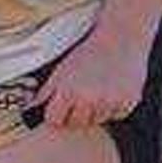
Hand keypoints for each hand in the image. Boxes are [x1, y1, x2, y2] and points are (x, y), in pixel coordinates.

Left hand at [34, 24, 149, 128]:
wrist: (120, 38)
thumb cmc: (89, 52)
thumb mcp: (62, 69)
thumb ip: (47, 90)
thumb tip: (32, 105)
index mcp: (68, 92)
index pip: (54, 121)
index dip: (56, 116)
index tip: (60, 111)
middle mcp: (89, 99)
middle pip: (76, 124)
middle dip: (76, 114)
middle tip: (82, 97)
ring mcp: (110, 102)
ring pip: (98, 121)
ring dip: (97, 111)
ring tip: (99, 91)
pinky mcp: (129, 101)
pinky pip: (117, 115)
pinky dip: (115, 108)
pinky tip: (113, 91)